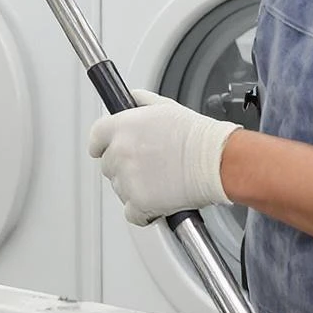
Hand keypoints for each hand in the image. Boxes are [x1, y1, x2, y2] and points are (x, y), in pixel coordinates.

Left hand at [87, 91, 236, 226]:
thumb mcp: (165, 106)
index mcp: (122, 127)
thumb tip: (130, 99)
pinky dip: (142, 211)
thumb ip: (140, 101)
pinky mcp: (139, 203)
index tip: (106, 149)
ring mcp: (127, 179)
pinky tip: (157, 200)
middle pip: (108, 165)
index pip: (95, 137)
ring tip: (160, 180)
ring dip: (134, 187)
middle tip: (148, 165)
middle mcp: (120, 152)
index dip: (102, 145)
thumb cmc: (197, 136)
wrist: (216, 161)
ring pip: (119, 189)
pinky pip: (131, 212)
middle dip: (124, 166)